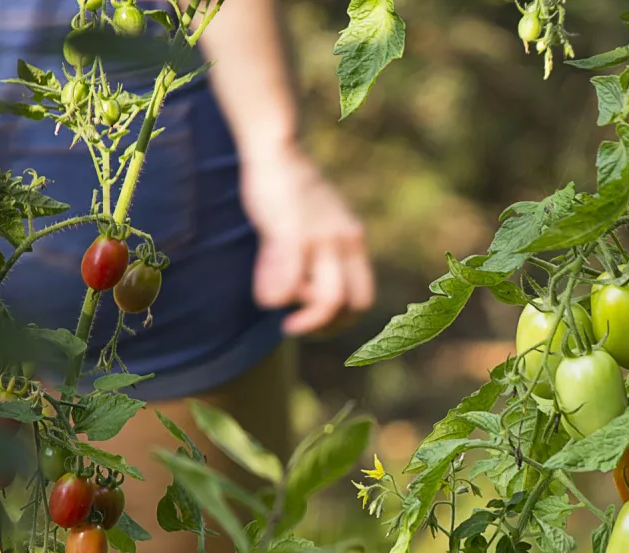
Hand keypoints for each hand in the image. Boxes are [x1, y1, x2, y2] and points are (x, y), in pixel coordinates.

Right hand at [239, 146, 374, 335]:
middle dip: (328, 326)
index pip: (364, 296)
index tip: (320, 323)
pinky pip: (288, 284)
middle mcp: (344, 241)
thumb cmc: (290, 186)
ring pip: (326, 300)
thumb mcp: (319, 219)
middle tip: (300, 328)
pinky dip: (275, 298)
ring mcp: (320, 239)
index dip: (345, 319)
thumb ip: (319, 250)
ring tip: (285, 320)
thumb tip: (305, 284)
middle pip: (352, 304)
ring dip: (306, 321)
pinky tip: (264, 297)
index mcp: (353, 239)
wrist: (278, 148)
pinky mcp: (291, 234)